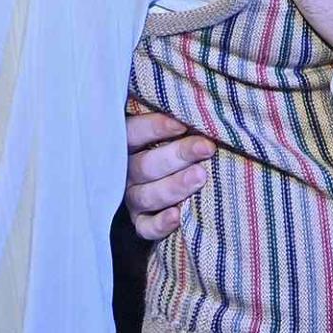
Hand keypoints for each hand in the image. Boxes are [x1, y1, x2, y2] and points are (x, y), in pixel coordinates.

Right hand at [125, 109, 213, 240]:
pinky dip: (159, 224)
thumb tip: (205, 104)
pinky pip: (145, 228)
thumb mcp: (171, 128)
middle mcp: (126, 171)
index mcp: (129, 143)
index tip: (182, 124)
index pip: (133, 133)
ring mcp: (132, 198)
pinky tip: (177, 216)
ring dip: (174, 186)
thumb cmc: (176, 143)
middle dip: (177, 156)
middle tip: (206, 148)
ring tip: (201, 176)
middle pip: (145, 165)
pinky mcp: (140, 222)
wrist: (173, 175)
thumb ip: (178, 119)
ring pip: (146, 195)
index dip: (154, 128)